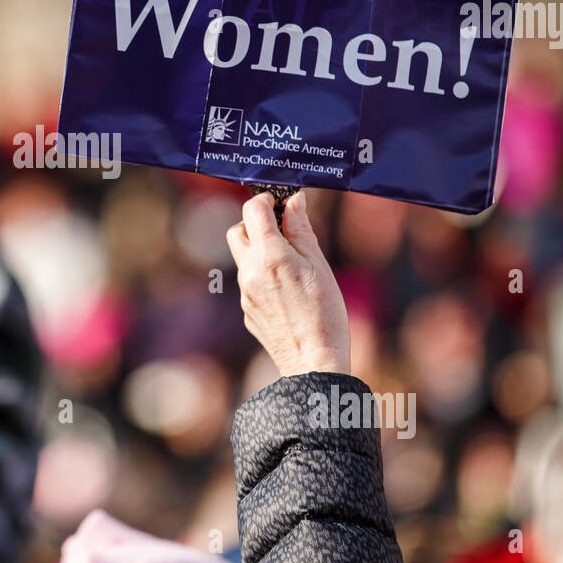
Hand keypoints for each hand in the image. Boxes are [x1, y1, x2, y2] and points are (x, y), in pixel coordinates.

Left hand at [226, 190, 349, 377]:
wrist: (312, 361)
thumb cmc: (325, 312)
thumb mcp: (318, 264)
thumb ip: (301, 230)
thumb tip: (294, 201)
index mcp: (269, 255)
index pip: (253, 210)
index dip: (267, 200)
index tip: (280, 203)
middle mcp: (249, 271)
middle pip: (237, 231)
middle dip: (255, 224)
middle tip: (281, 231)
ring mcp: (244, 292)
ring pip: (242, 258)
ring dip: (259, 251)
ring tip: (289, 264)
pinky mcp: (246, 309)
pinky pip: (249, 282)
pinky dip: (262, 276)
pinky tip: (287, 291)